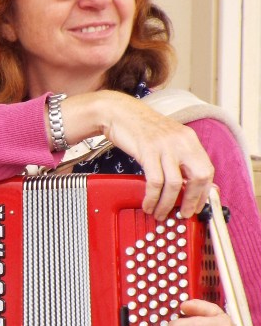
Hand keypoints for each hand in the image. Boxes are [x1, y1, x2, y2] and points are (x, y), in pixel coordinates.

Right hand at [64, 92, 213, 218]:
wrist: (118, 112)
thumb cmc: (139, 127)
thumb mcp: (166, 139)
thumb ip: (178, 157)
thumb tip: (185, 182)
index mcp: (189, 140)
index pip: (207, 170)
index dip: (203, 192)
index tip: (196, 205)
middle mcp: (181, 142)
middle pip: (198, 177)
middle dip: (191, 200)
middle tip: (183, 213)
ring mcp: (165, 146)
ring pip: (175, 183)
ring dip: (168, 203)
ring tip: (160, 213)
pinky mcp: (148, 151)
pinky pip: (155, 181)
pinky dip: (152, 197)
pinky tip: (148, 203)